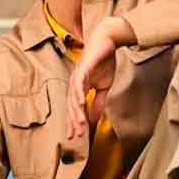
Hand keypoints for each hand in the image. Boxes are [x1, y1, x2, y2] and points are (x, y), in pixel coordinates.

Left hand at [66, 17, 135, 139]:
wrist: (107, 42)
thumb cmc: (104, 62)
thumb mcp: (103, 87)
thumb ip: (98, 102)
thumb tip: (94, 119)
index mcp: (79, 88)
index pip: (75, 109)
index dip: (74, 122)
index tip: (75, 136)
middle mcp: (74, 83)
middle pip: (71, 106)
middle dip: (73, 122)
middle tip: (74, 136)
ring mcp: (76, 76)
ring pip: (74, 98)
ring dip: (76, 112)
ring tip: (79, 125)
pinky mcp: (82, 68)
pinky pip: (79, 84)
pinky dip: (79, 94)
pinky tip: (81, 104)